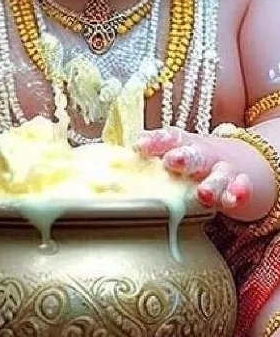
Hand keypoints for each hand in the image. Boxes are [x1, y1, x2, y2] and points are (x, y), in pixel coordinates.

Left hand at [136, 127, 251, 213]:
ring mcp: (221, 170)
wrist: (235, 161)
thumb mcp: (169, 156)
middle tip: (172, 162)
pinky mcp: (238, 186)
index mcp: (181, 144)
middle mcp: (201, 154)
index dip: (154, 141)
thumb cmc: (190, 162)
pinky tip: (234, 198)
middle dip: (183, 157)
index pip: (167, 138)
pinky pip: (240, 190)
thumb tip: (97, 166)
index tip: (139, 146)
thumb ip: (141, 162)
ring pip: (218, 175)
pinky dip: (238, 193)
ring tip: (203, 193)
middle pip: (193, 153)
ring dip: (211, 182)